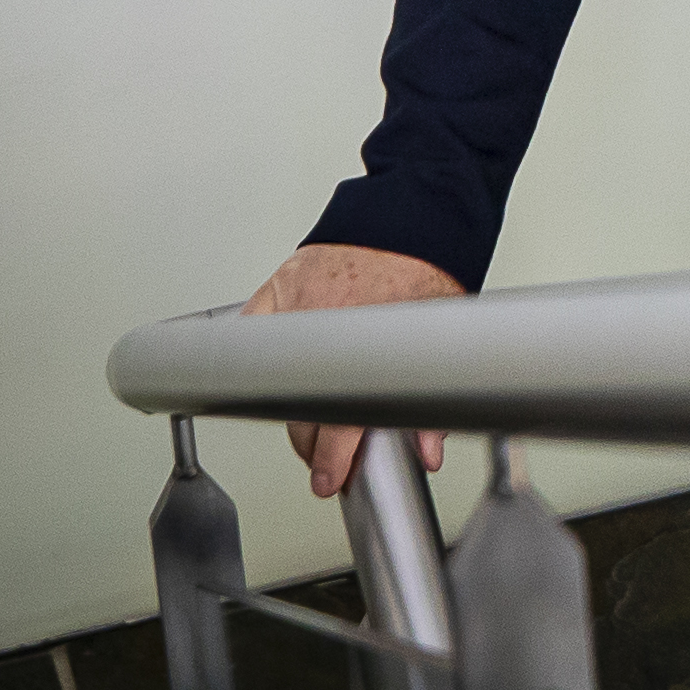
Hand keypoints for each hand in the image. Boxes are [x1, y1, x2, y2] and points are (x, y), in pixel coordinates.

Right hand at [239, 243, 467, 497]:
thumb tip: (427, 451)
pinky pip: (248, 334)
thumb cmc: (431, 266)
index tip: (329, 479)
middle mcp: (324, 327)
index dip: (331, 460)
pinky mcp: (277, 286)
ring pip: (269, 381)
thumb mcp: (441, 337)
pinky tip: (264, 376)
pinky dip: (253, 358)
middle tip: (323, 454)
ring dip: (285, 408)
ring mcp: (294, 306)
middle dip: (310, 442)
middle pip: (298, 409)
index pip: (336, 423)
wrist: (416, 211)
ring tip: (304, 421)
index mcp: (368, 346)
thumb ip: (432, 396)